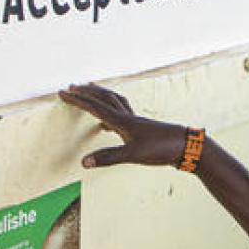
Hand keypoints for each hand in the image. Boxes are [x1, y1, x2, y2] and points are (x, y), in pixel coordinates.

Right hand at [61, 83, 188, 168]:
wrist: (187, 146)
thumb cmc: (162, 149)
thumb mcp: (133, 155)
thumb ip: (108, 157)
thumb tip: (84, 162)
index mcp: (122, 121)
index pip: (95, 107)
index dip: (77, 99)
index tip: (62, 92)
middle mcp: (128, 117)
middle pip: (104, 98)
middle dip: (87, 92)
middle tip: (72, 87)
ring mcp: (136, 122)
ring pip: (115, 102)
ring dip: (100, 96)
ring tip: (90, 93)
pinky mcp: (143, 129)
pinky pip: (123, 115)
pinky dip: (112, 114)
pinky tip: (109, 124)